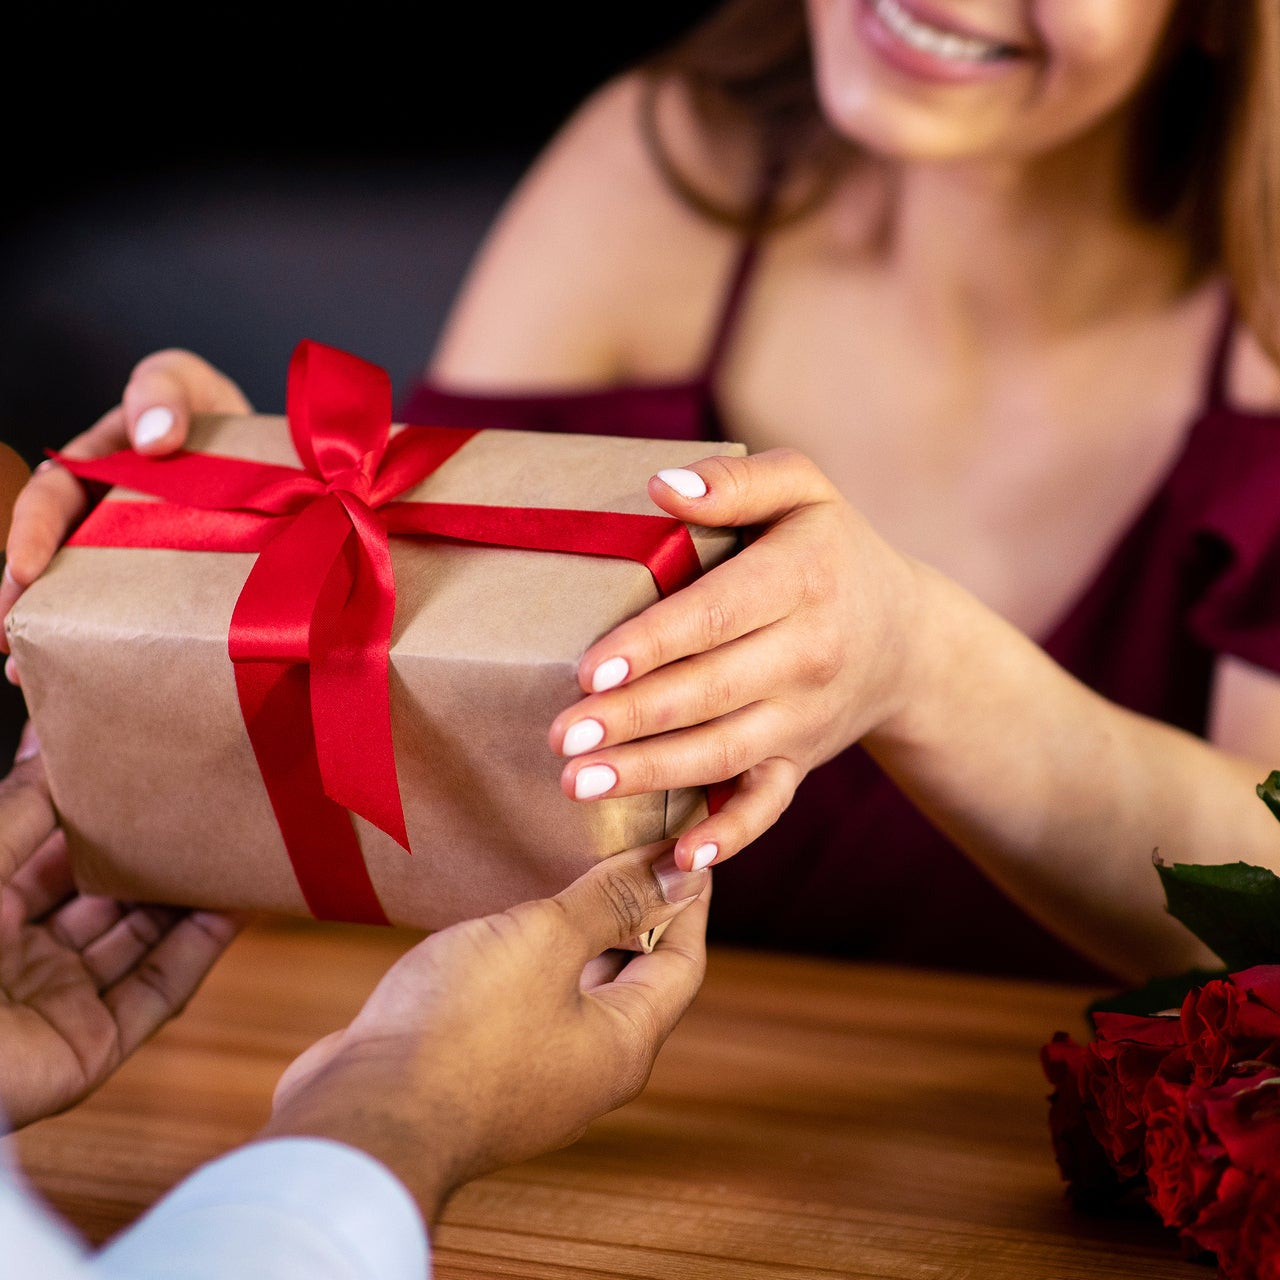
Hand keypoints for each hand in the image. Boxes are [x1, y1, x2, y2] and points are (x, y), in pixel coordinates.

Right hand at [0, 351, 249, 676]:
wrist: (281, 455)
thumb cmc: (217, 413)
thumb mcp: (188, 383)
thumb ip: (165, 390)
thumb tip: (154, 437)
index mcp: (99, 463)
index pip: (53, 495)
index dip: (32, 531)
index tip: (27, 570)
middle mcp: (106, 511)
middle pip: (52, 556)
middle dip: (23, 598)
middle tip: (12, 637)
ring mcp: (135, 551)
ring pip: (85, 594)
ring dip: (52, 631)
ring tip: (29, 672)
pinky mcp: (168, 584)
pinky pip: (131, 617)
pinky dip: (108, 644)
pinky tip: (94, 677)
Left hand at [0, 729, 239, 1128]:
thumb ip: (24, 808)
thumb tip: (57, 740)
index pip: (58, 861)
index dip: (104, 826)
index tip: (151, 782)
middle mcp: (21, 960)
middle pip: (108, 902)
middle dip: (156, 861)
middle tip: (207, 814)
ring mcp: (57, 1005)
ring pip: (140, 943)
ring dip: (189, 901)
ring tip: (233, 853)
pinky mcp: (89, 1050)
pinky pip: (155, 993)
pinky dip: (197, 951)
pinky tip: (231, 909)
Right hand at [261, 842, 709, 1221]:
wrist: (360, 1119)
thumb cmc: (463, 1028)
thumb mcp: (546, 941)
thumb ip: (612, 902)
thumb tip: (684, 869)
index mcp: (624, 1043)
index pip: (682, 961)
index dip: (687, 899)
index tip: (686, 844)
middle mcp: (589, 1068)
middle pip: (632, 978)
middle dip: (634, 912)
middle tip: (629, 846)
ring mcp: (533, 1076)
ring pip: (574, 990)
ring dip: (579, 935)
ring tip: (571, 870)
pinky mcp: (480, 1072)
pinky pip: (526, 1004)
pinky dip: (531, 960)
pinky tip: (506, 924)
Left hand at [548, 449, 923, 870]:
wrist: (906, 638)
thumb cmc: (832, 552)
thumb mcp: (803, 490)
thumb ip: (737, 482)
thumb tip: (660, 486)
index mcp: (802, 581)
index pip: (715, 616)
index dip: (652, 644)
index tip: (590, 669)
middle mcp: (807, 655)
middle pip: (709, 692)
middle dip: (633, 718)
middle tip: (563, 737)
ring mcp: (804, 718)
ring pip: (722, 752)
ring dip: (650, 774)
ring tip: (579, 784)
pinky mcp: (800, 762)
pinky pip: (767, 806)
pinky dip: (729, 835)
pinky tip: (680, 856)